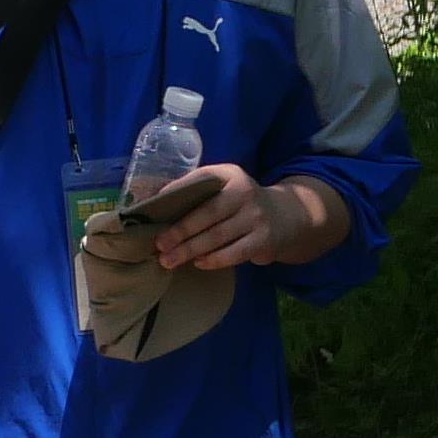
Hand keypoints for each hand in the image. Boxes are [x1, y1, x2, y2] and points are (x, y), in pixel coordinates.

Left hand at [149, 165, 341, 271]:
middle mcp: (245, 192)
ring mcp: (256, 217)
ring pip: (218, 236)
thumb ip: (195, 188)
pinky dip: (214, 260)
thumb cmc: (240, 202)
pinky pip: (234, 253)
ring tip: (169, 260)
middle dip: (180, 231)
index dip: (176, 191)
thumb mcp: (224, 185)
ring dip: (191, 250)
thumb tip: (152, 197)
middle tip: (159, 245)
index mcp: (230, 174)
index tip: (154, 206)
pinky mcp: (264, 240)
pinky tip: (198, 263)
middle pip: (207, 213)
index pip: (200, 180)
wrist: (285, 216)